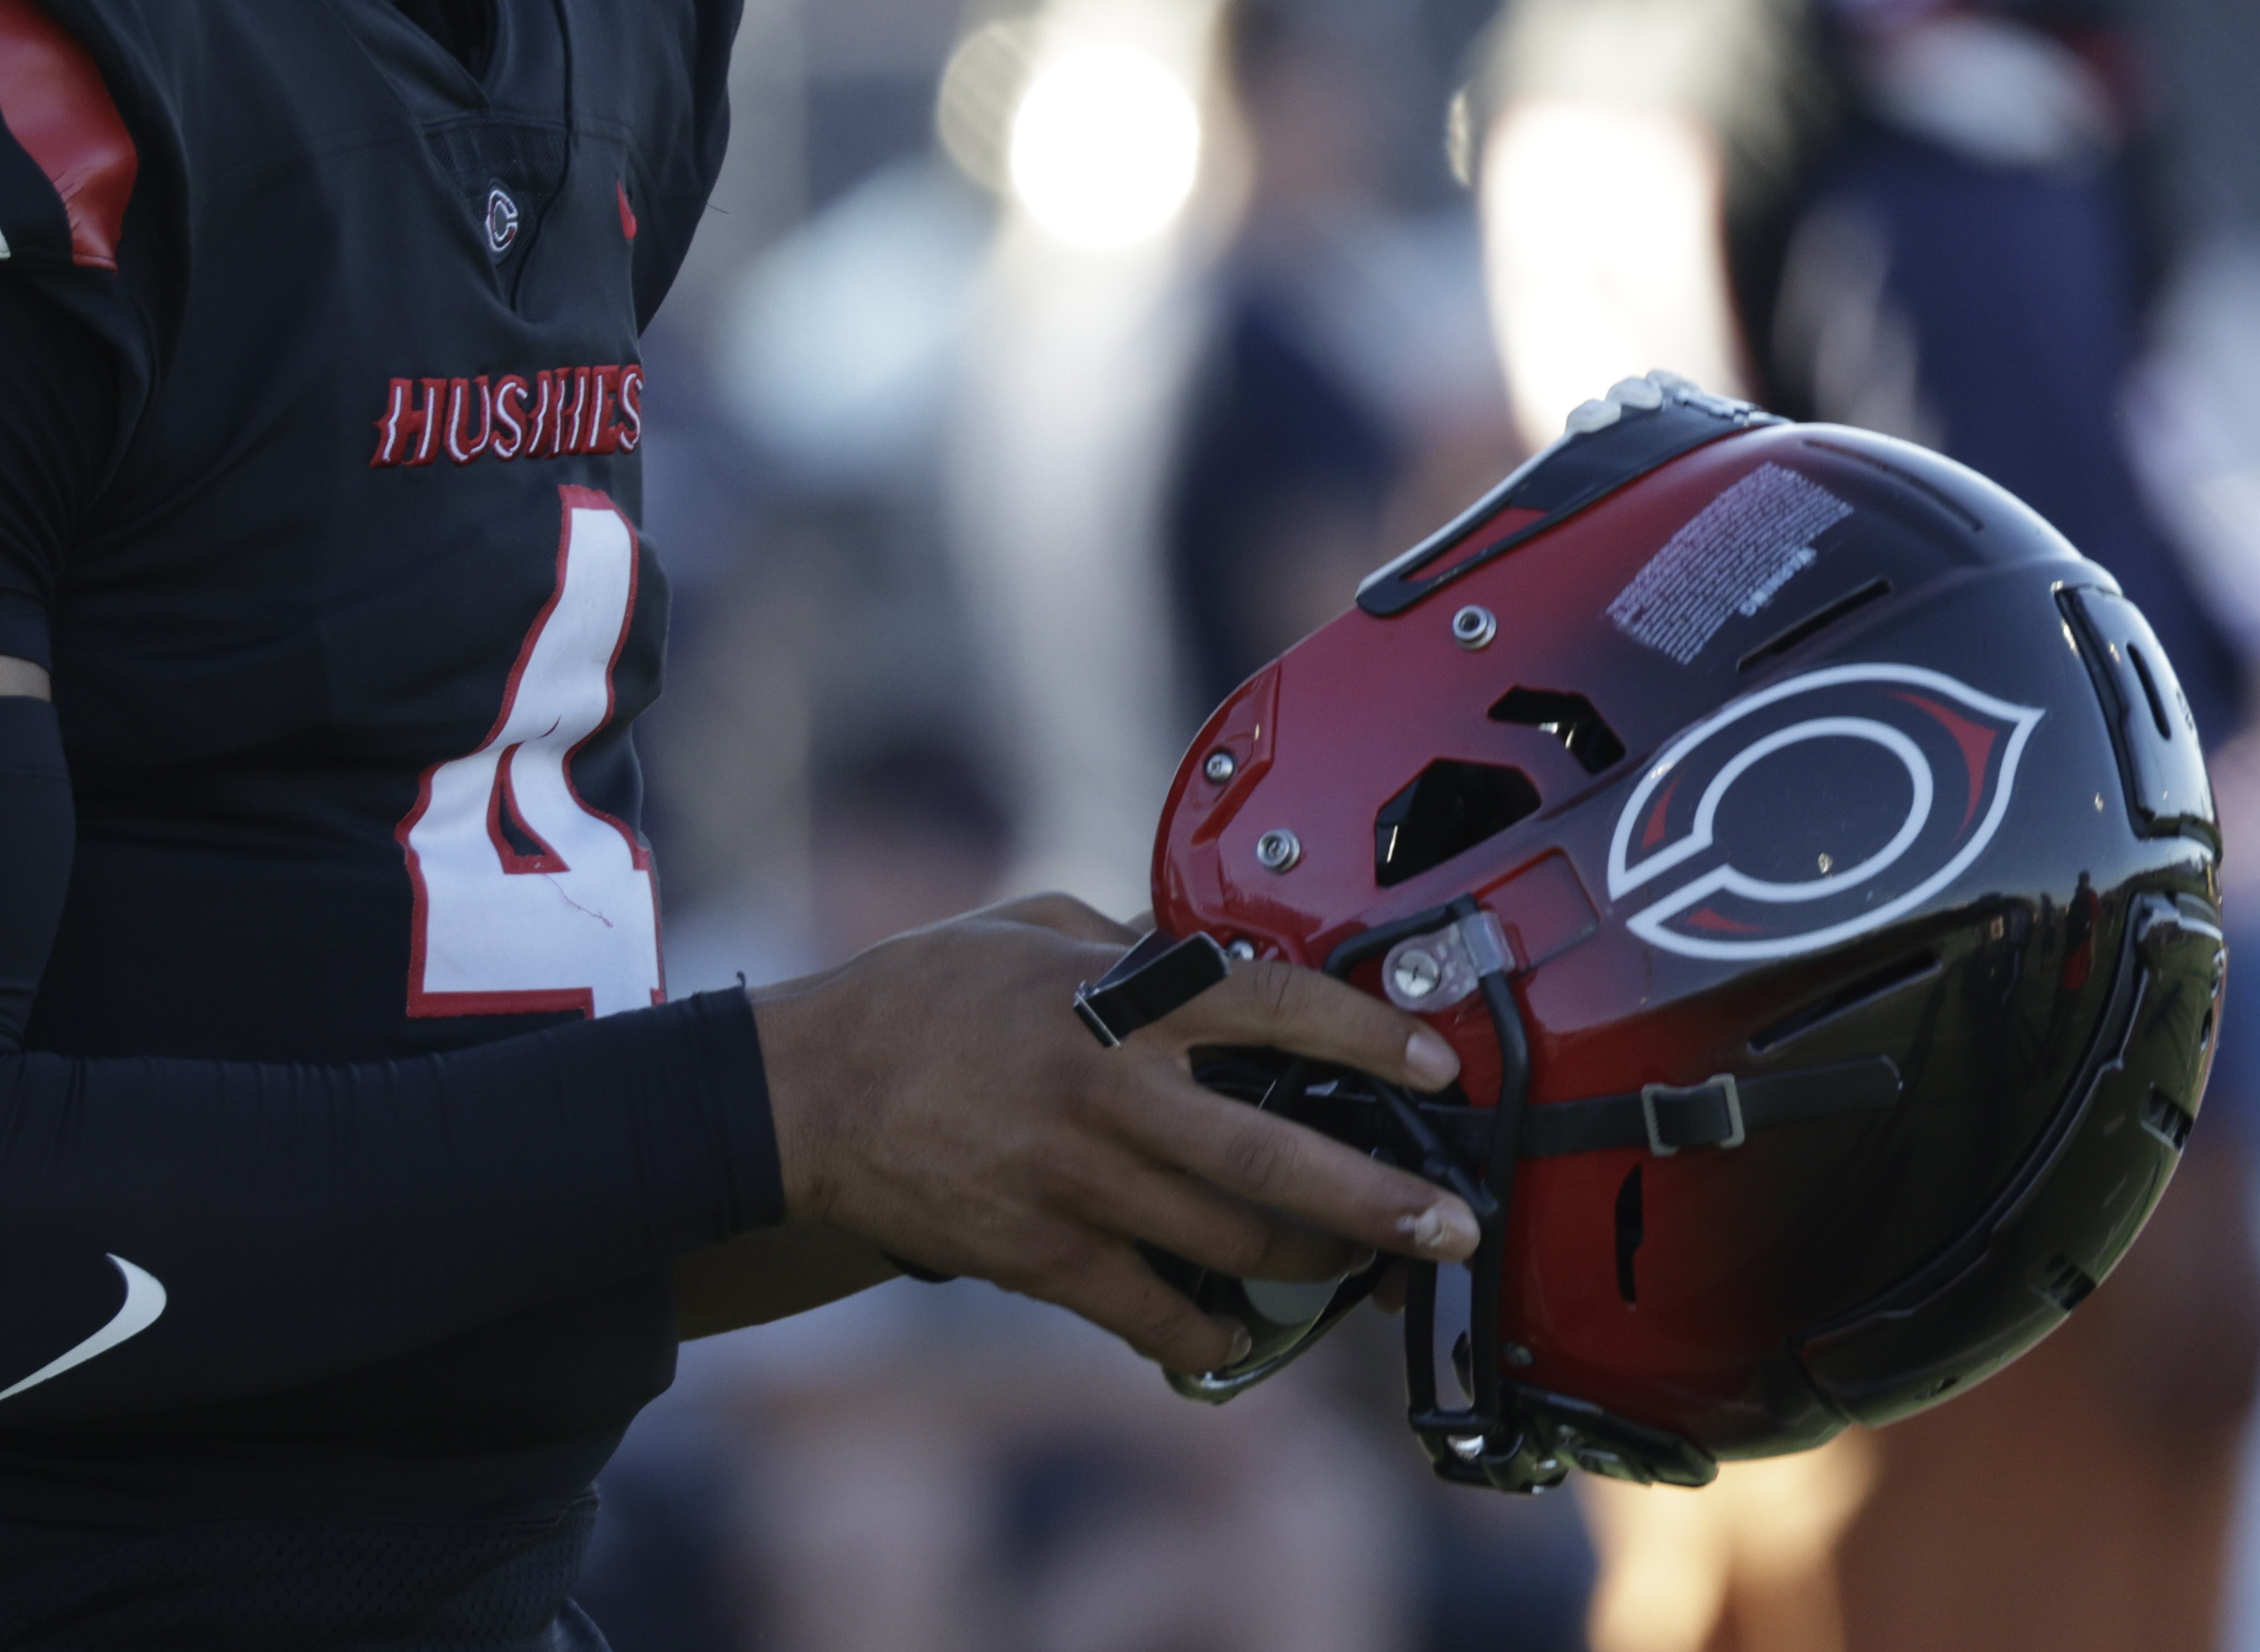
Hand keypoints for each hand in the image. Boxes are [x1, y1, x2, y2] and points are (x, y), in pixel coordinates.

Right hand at [749, 893, 1476, 1378]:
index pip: (1271, 1004)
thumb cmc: (917, 998)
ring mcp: (1077, 1182)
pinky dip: (1211, 1332)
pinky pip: (1154, 1313)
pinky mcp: (1041, 1255)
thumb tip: (1207, 945)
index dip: (1366, 1035)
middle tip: (1452, 1224)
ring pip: (1230, 1243)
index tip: (1432, 1064)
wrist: (807, 1095)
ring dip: (1310, 1265)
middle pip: (1273, 1155)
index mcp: (1114, 998)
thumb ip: (1126, 939)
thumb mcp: (1026, 926)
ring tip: (1359, 1268)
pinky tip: (1240, 1329)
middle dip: (1379, 1199)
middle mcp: (1109, 1092)